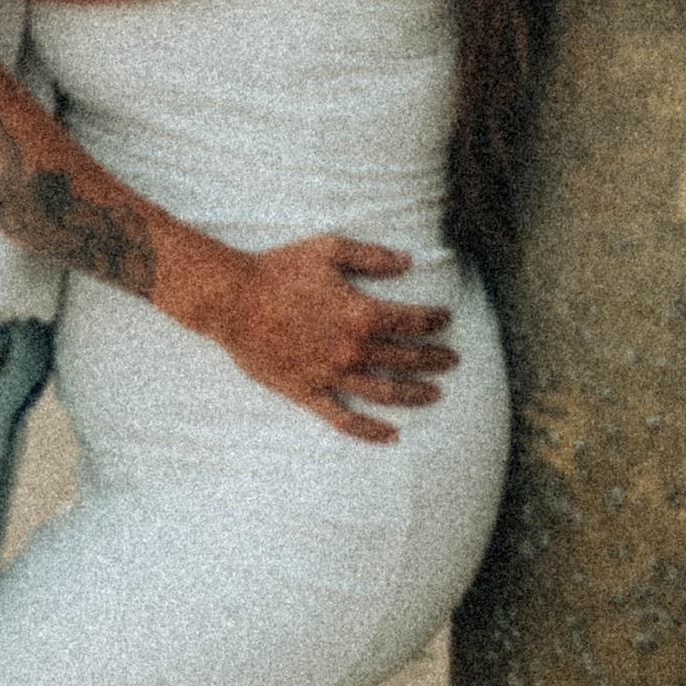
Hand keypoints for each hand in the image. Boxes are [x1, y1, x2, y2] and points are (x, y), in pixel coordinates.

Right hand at [204, 236, 458, 445]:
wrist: (232, 298)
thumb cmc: (279, 268)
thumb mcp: (328, 249)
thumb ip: (372, 256)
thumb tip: (409, 261)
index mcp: (360, 313)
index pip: (412, 321)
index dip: (434, 320)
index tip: (446, 319)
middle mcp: (351, 349)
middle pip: (406, 359)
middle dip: (434, 359)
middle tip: (452, 360)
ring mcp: (331, 375)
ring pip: (385, 392)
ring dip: (415, 394)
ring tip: (436, 394)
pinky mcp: (308, 392)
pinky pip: (345, 420)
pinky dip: (371, 431)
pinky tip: (393, 435)